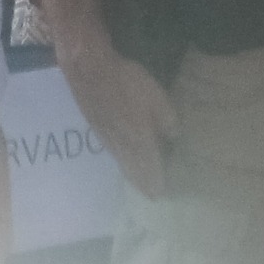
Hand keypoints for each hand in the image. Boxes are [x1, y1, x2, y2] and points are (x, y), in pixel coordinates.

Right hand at [55, 30, 179, 200]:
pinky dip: (123, 161)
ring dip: (132, 175)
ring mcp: (107, 139)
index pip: (150, 172)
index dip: (157, 184)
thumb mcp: (158, 99)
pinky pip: (114, 153)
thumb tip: (173, 137)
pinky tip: (124, 158)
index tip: (164, 194)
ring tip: (140, 182)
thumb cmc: (128, 83)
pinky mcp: (98, 129)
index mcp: (140, 142)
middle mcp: (122, 147)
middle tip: (152, 194)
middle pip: (134, 173)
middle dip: (144, 185)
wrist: (89, 69)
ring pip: (122, 164)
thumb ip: (168, 121)